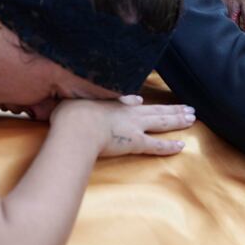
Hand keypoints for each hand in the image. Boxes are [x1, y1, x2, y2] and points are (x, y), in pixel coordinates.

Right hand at [52, 95, 195, 156]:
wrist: (76, 126)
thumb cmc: (68, 114)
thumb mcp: (66, 100)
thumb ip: (67, 98)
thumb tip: (51, 99)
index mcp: (112, 102)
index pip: (131, 101)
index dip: (140, 102)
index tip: (144, 101)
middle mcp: (128, 112)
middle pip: (156, 110)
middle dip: (173, 109)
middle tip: (189, 108)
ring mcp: (134, 126)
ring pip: (162, 122)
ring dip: (178, 120)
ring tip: (193, 118)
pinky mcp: (135, 142)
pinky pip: (157, 145)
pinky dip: (170, 146)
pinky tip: (183, 145)